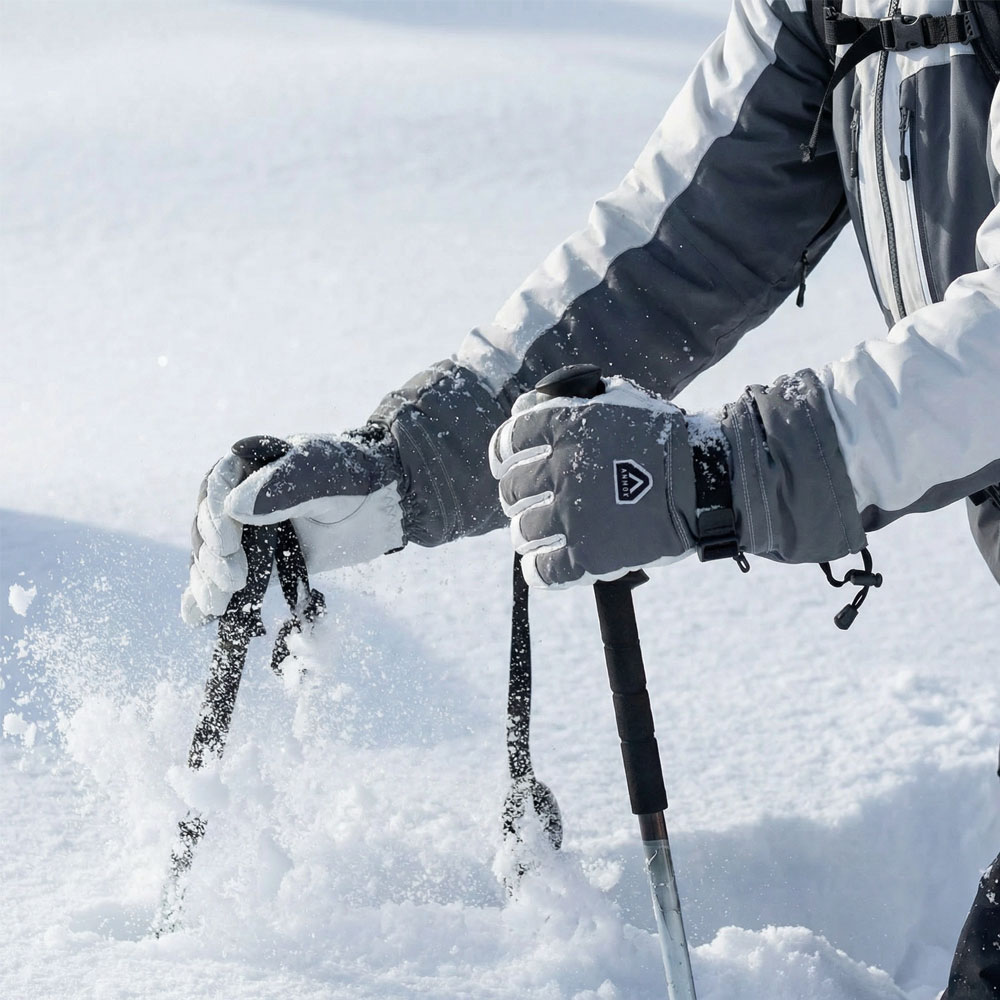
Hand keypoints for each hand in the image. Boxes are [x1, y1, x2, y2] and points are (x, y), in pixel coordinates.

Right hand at [182, 427, 402, 623]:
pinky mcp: (258, 561)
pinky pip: (224, 578)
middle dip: (212, 556)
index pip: (215, 489)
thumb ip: (282, 487)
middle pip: (208, 527)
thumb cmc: (352, 477)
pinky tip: (196, 618)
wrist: (380, 505)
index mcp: (248, 466)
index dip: (214, 517)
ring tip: (215, 606)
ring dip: (206, 580)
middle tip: (231, 580)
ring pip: (210, 556)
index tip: (227, 543)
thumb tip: (232, 508)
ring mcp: (246, 532)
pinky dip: (206, 597)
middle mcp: (239, 498)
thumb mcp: (321, 473)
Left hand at [488, 378, 697, 586]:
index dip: (503, 457)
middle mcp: (561, 470)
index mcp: (564, 428)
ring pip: (522, 532)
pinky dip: (539, 571)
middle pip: (511, 492)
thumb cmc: (662, 439)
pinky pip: (542, 571)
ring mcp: (572, 516)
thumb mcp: (616, 400)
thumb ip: (567, 401)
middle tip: (534, 502)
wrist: (705, 483)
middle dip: (519, 498)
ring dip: (529, 534)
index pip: (507, 444)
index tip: (507, 467)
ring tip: (544, 534)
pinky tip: (546, 566)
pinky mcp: (587, 557)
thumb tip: (525, 405)